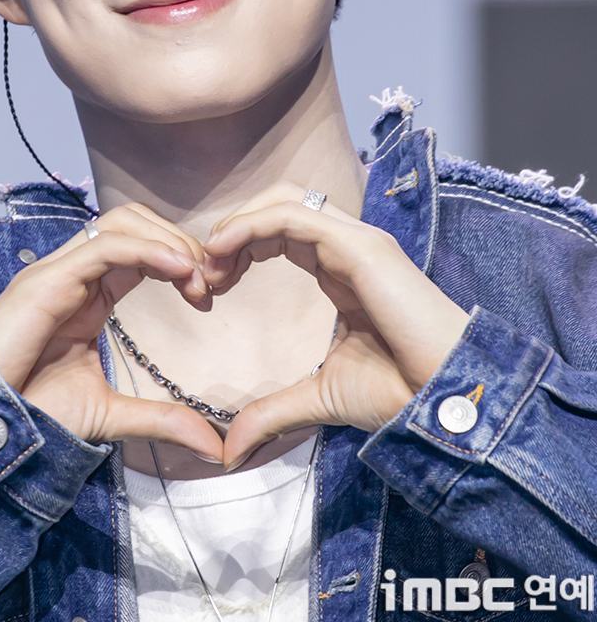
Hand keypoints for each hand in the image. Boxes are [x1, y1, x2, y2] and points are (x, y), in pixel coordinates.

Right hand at [0, 204, 223, 461]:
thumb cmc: (33, 414)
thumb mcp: (111, 415)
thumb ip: (162, 420)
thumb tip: (215, 447)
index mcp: (89, 291)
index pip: (140, 247)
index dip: (180, 258)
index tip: (208, 292)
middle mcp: (74, 272)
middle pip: (134, 222)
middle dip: (179, 240)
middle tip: (211, 278)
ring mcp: (58, 271)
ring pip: (120, 222)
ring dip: (166, 239)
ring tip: (196, 273)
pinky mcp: (46, 281)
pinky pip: (103, 246)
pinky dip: (147, 250)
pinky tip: (177, 270)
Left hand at [202, 183, 469, 468]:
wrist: (444, 402)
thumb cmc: (399, 394)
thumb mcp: (318, 398)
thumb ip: (272, 412)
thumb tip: (228, 450)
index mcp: (340, 268)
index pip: (282, 230)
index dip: (240, 246)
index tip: (210, 284)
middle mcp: (349, 245)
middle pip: (280, 203)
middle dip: (235, 227)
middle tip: (205, 271)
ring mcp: (358, 241)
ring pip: (286, 199)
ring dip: (239, 222)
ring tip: (211, 259)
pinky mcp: (363, 247)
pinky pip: (297, 217)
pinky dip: (253, 225)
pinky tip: (226, 252)